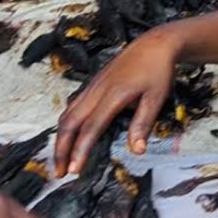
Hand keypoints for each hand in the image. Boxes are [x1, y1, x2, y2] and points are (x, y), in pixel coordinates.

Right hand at [54, 30, 179, 176]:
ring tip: (61, 160)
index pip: (91, 128)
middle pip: (70, 123)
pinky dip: (66, 125)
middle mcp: (96, 91)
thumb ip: (143, 124)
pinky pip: (72, 107)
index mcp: (113, 95)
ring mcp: (92, 87)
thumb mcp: (156, 97)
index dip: (80, 150)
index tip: (74, 170)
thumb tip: (137, 151)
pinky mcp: (92, 86)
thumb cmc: (158, 70)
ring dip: (60, 139)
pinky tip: (68, 137)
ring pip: (67, 115)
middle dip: (61, 150)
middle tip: (59, 173)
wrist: (154, 44)